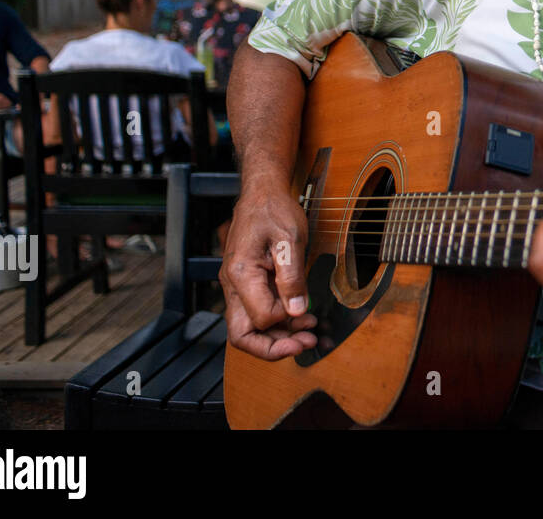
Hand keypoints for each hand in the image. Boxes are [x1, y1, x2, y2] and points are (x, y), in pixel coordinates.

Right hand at [221, 174, 316, 359]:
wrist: (261, 193)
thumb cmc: (274, 211)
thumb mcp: (290, 240)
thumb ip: (292, 277)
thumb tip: (297, 311)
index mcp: (241, 274)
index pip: (260, 318)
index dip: (286, 323)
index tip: (310, 319)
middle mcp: (232, 284)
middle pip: (242, 335)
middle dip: (274, 348)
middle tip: (307, 343)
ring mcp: (237, 286)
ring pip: (249, 328)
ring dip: (278, 336)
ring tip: (310, 333)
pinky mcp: (246, 285)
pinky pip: (256, 313)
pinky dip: (277, 322)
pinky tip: (300, 318)